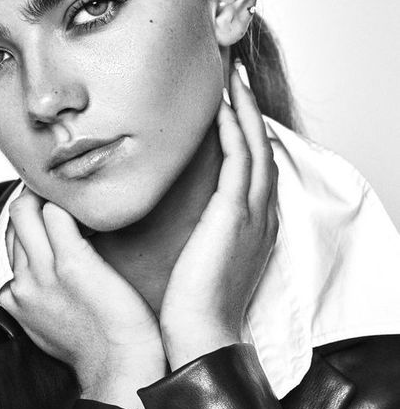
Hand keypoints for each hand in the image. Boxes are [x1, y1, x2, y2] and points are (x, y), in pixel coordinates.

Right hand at [0, 190, 165, 408]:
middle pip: (12, 220)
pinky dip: (68, 203)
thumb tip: (37, 277)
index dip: (25, 219)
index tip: (45, 204)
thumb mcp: (52, 324)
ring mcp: (44, 272)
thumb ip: (40, 297)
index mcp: (16, 296)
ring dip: (45, 193)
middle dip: (31, 196)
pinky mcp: (71, 263)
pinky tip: (88, 204)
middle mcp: (22, 282)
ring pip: (25, 211)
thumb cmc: (97, 347)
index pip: (7, 240)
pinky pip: (55, 215)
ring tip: (72, 189)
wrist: (121, 365)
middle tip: (61, 186)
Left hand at [159, 62, 278, 369]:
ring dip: (246, 108)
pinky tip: (223, 107)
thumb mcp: (191, 256)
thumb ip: (186, 225)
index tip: (226, 101)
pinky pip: (242, 161)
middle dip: (249, 108)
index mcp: (247, 224)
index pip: (249, 165)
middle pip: (260, 147)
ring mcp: (252, 214)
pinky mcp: (236, 215)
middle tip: (235, 73)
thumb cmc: (187, 303)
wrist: (197, 335)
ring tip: (232, 75)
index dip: (242, 129)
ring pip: (256, 146)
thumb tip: (149, 200)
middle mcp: (257, 214)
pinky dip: (236, 130)